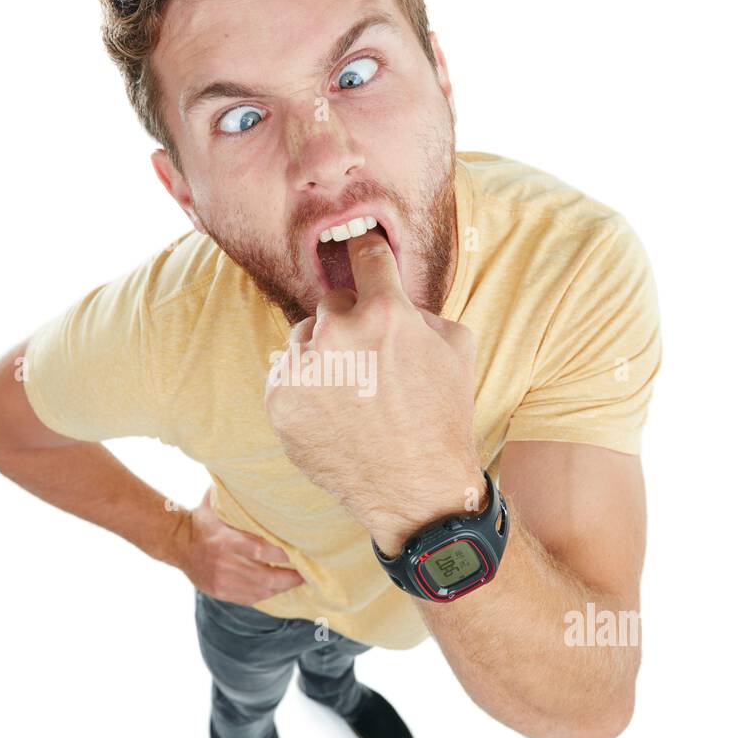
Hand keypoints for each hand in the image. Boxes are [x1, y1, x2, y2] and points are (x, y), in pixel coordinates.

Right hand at [178, 488, 305, 604]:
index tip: (300, 552)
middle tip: (306, 572)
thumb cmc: (203, 519)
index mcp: (225, 540)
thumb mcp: (216, 503)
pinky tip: (277, 588)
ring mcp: (222, 581)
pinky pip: (250, 599)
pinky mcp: (219, 592)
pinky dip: (266, 594)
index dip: (282, 554)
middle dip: (289, 577)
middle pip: (265, 576)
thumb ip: (235, 496)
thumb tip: (260, 479)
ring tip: (297, 580)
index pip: (260, 550)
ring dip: (281, 587)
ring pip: (260, 591)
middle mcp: (224, 563)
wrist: (176, 543)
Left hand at [264, 230, 484, 555]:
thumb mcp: (457, 346)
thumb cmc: (443, 418)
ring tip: (353, 393)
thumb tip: (388, 288)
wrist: (416, 490)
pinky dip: (305, 388)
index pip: (365, 253)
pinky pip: (285, 374)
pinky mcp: (279, 402)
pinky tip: (334, 412)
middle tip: (372, 361)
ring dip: (323, 354)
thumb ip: (419, 306)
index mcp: (385, 313)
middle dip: (349, 322)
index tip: (360, 247)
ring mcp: (303, 370)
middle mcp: (337, 334)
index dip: (366, 249)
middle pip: (331, 301)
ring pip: (303, 338)